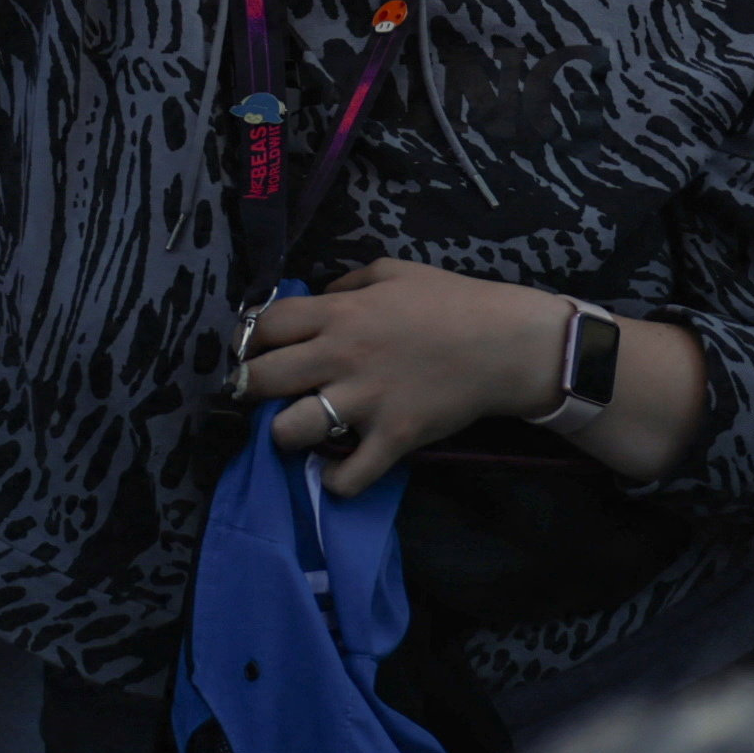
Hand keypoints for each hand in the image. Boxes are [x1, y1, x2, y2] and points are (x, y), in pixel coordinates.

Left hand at [240, 256, 571, 497]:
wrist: (505, 344)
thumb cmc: (451, 302)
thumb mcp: (394, 272)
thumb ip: (349, 283)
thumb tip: (319, 296)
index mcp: (340, 314)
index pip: (266, 326)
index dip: (249, 340)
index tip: (253, 352)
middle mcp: (342, 356)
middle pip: (261, 379)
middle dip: (250, 389)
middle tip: (261, 396)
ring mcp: (365, 401)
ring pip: (290, 431)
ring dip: (285, 435)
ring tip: (298, 431)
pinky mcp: (392, 437)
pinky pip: (347, 476)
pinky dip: (336, 480)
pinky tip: (338, 469)